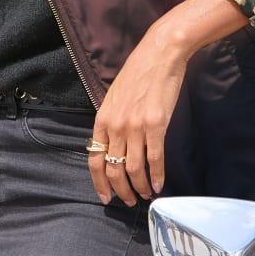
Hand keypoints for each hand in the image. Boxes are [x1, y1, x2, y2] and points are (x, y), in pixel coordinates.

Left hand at [88, 23, 188, 206]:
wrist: (160, 55)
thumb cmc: (138, 73)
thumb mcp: (115, 97)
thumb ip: (112, 121)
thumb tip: (114, 145)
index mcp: (103, 120)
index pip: (94, 160)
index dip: (100, 183)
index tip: (107, 197)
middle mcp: (116, 126)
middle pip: (113, 169)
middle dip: (121, 190)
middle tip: (129, 201)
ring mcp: (135, 126)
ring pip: (133, 168)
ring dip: (139, 187)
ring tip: (145, 195)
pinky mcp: (156, 125)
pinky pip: (154, 159)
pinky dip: (157, 176)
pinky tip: (159, 185)